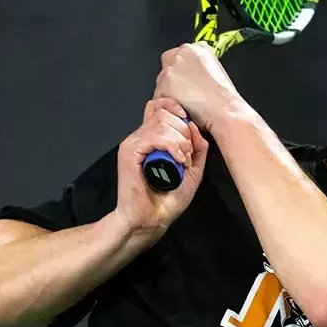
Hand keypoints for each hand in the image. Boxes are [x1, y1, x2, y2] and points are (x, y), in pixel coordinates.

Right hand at [115, 97, 208, 232]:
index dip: (176, 109)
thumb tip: (196, 127)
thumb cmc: (167, 199)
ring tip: (185, 159)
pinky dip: (173, 146)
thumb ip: (198, 149)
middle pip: (163, 111)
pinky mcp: (129, 152)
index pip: (159, 106)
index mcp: (150, 138)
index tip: (190, 128)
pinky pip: (155, 136)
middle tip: (189, 153)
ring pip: (161, 122)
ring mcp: (133, 143)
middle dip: (184, 129)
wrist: (151, 220)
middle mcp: (140, 136)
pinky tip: (180, 160)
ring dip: (180, 140)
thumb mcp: (192, 171)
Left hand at [153, 42, 243, 131]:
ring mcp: (172, 68)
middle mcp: (183, 53)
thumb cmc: (225, 99)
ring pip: (162, 82)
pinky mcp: (164, 84)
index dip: (183, 71)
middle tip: (186, 95)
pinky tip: (181, 110)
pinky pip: (158, 96)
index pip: (180, 54)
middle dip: (173, 81)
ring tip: (187, 105)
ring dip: (169, 93)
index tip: (187, 82)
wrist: (225, 111)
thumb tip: (193, 75)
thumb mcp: (218, 73)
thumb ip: (201, 68)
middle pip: (168, 66)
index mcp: (199, 48)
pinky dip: (167, 105)